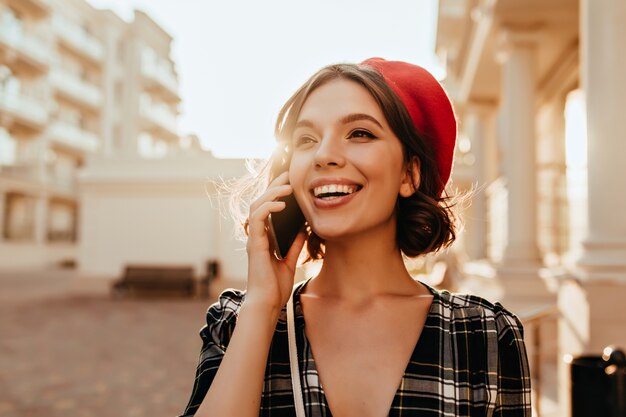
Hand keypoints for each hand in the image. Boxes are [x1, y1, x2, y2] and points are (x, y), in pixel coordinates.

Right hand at [244, 172, 306, 313]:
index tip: (289, 183)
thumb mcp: (290, 261)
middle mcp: (256, 236)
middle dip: (273, 187)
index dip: (276, 194)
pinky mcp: (254, 244)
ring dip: (271, 194)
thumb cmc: (275, 287)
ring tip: (286, 187)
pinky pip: (257, 219)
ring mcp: (254, 239)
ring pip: (256, 207)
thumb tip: (304, 228)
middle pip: (260, 203)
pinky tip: (281, 205)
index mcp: (264, 239)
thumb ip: (294, 244)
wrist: (267, 304)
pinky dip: (268, 209)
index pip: (267, 210)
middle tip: (288, 176)